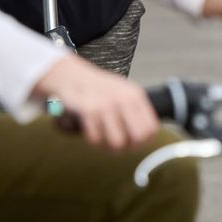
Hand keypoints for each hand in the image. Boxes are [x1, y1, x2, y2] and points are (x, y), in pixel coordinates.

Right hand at [32, 55, 158, 149]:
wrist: (70, 75)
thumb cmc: (97, 86)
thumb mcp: (123, 91)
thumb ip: (135, 109)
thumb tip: (147, 135)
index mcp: (135, 95)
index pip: (151, 128)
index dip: (145, 141)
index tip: (136, 143)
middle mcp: (123, 99)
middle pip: (138, 137)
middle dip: (130, 147)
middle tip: (121, 146)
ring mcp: (106, 105)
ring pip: (117, 142)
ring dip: (110, 147)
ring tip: (105, 141)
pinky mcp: (88, 111)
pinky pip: (97, 139)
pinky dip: (94, 140)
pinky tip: (93, 132)